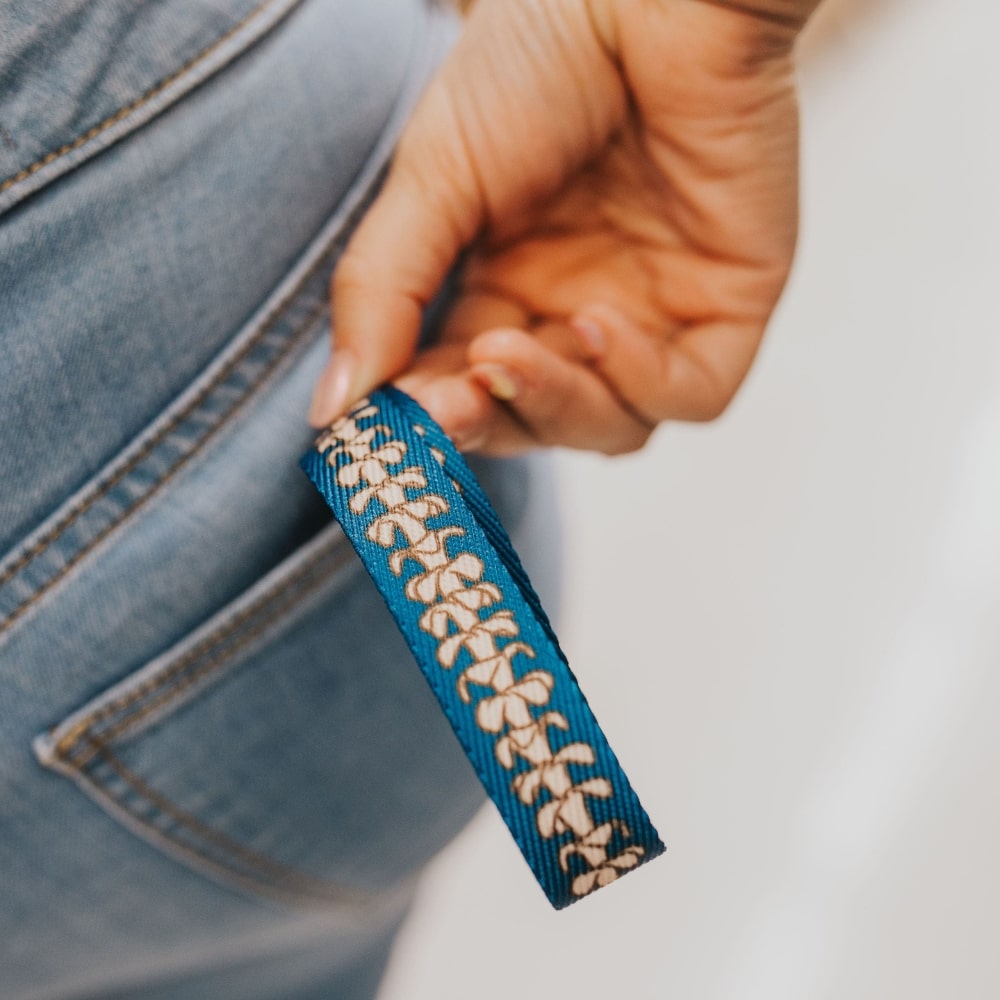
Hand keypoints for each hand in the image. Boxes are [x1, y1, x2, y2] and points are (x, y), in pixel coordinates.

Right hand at [309, 0, 814, 453]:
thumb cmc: (536, 60)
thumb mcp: (432, 178)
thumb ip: (382, 293)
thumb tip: (330, 409)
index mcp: (507, 289)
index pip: (465, 391)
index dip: (431, 417)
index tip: (386, 423)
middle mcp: (577, 311)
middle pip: (537, 423)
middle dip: (489, 422)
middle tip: (449, 400)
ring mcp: (655, 313)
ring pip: (612, 426)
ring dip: (555, 408)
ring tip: (509, 351)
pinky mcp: (727, 302)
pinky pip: (693, 393)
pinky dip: (640, 380)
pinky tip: (599, 322)